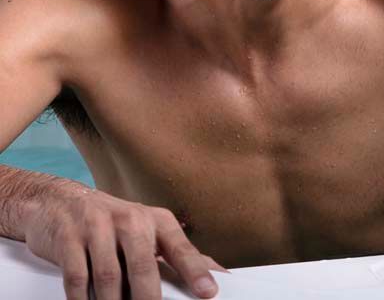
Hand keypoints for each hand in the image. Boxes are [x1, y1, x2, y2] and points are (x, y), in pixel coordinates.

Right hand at [22, 186, 222, 299]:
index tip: (208, 293)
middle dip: (149, 299)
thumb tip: (216, 274)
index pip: (181, 249)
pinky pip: (78, 278)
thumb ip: (176, 253)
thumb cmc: (111, 222)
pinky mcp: (68, 238)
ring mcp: (97, 227)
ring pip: (110, 277)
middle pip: (143, 267)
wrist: (59, 201)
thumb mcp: (147, 230)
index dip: (195, 272)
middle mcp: (130, 220)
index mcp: (156, 220)